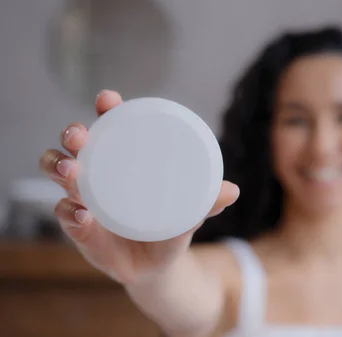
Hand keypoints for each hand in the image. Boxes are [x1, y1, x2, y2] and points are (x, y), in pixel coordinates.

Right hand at [39, 90, 238, 284]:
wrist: (157, 267)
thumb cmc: (170, 229)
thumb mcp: (189, 214)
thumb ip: (206, 203)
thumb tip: (232, 191)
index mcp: (124, 161)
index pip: (111, 127)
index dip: (106, 109)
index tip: (108, 99)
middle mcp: (99, 175)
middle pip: (75, 145)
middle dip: (72, 133)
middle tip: (80, 135)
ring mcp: (84, 199)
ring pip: (58, 173)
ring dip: (58, 166)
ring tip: (72, 170)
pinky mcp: (77, 228)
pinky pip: (64, 215)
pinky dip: (69, 212)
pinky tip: (83, 215)